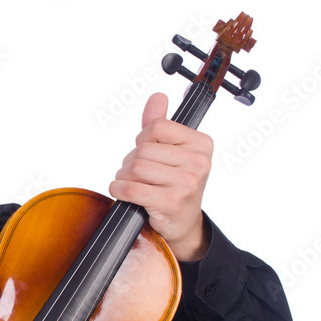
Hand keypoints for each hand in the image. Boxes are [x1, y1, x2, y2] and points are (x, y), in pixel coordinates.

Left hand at [109, 93, 212, 261]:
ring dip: (124, 176)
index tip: (148, 152)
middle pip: (142, 149)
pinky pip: (130, 188)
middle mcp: (198, 162)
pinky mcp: (170, 202)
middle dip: (131, 161)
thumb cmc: (175, 184)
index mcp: (202, 143)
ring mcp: (186, 183)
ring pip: (134, 168)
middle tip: (138, 174)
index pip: (156, 126)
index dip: (143, 139)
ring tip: (132, 183)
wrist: (183, 223)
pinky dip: (119, 189)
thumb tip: (158, 97)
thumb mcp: (173, 151)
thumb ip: (162, 124)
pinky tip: (123, 192)